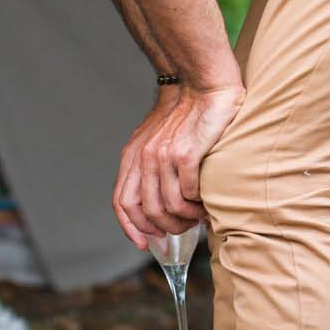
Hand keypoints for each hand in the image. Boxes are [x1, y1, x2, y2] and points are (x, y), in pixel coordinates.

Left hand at [113, 78, 244, 248]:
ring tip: (199, 215)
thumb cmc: (184, 115)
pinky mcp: (186, 154)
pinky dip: (199, 204)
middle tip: (184, 227)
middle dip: (166, 227)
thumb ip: (150, 167)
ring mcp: (163, 156)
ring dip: (186, 218)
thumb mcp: (155, 140)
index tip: (146, 243)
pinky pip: (189, 193)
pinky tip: (207, 201)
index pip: (122, 202)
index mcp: (133, 157)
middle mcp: (144, 158)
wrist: (203, 86)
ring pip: (169, 207)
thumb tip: (157, 204)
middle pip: (146, 211)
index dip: (131, 228)